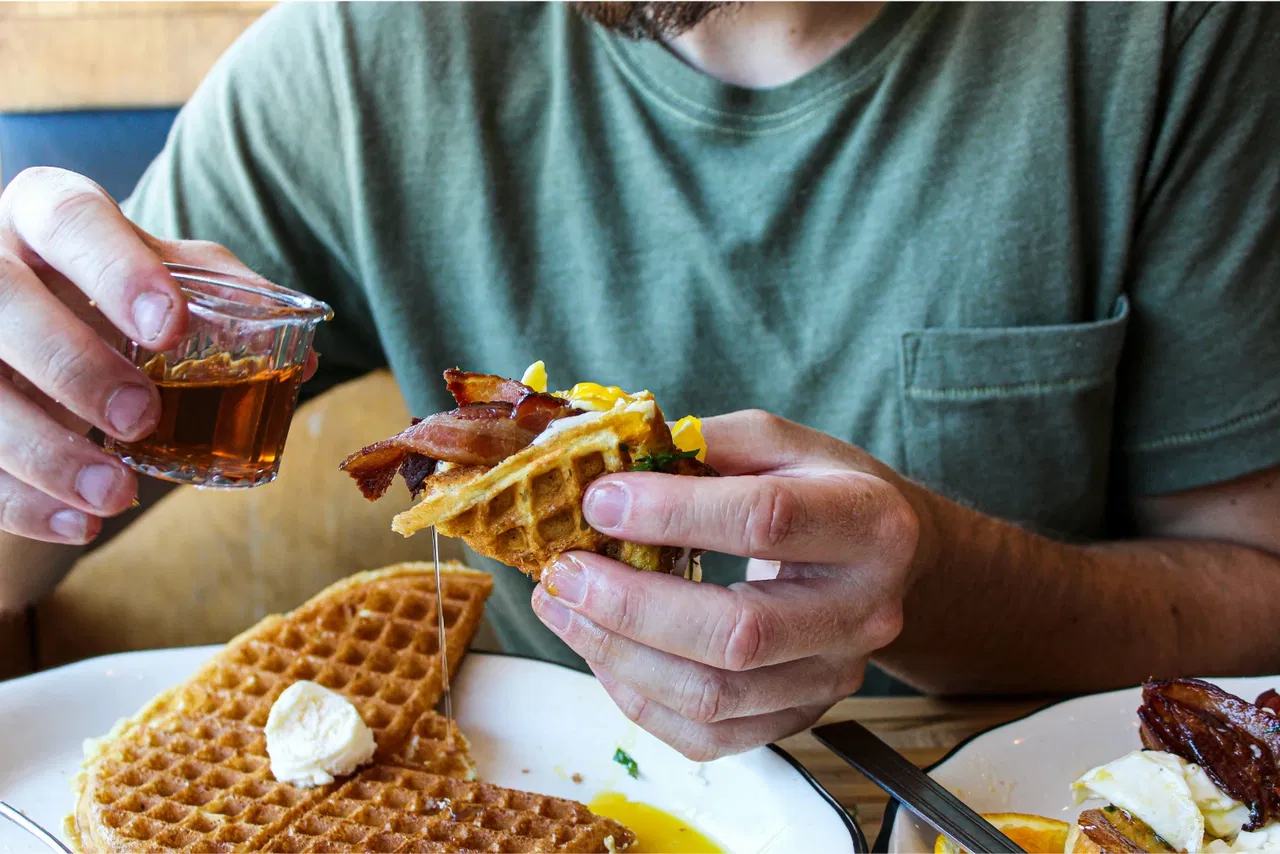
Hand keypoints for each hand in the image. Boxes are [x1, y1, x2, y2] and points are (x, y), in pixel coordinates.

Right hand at [0, 167, 301, 544]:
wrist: (45, 337)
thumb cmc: (115, 296)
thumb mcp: (167, 279)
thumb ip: (226, 300)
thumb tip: (304, 359)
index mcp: (47, 214)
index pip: (70, 218)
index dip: (116, 268)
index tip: (171, 325)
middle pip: (2, 301)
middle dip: (73, 365)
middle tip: (142, 418)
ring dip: (46, 452)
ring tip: (114, 494)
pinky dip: (24, 501)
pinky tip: (79, 525)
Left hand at [531, 410, 927, 760]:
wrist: (892, 559)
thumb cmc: (822, 490)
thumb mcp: (780, 443)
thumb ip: (705, 443)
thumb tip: (611, 460)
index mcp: (870, 523)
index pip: (766, 520)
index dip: (672, 512)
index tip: (599, 500)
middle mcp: (863, 611)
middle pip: (739, 632)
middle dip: (632, 605)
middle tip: (563, 572)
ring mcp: (833, 676)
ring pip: (715, 696)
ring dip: (620, 656)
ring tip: (562, 609)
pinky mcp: (799, 717)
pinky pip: (708, 736)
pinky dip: (638, 699)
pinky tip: (602, 651)